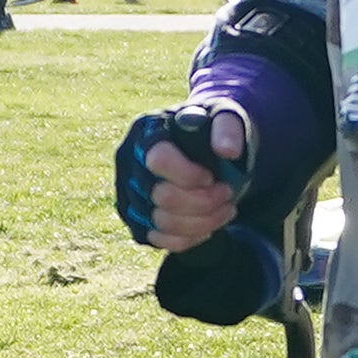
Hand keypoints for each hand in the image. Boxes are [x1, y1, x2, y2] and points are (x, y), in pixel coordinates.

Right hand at [131, 101, 245, 251]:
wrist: (199, 148)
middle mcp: (129, 164)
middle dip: (204, 202)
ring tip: (226, 209)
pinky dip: (190, 238)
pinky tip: (208, 225)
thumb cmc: (208, 131)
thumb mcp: (223, 117)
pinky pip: (161, 240)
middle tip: (227, 194)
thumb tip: (228, 151)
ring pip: (163, 223)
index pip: (158, 160)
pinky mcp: (135, 221)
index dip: (189, 175)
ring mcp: (129, 195)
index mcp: (146, 132)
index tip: (212, 176)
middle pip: (162, 197)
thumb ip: (227, 128)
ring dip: (203, 222)